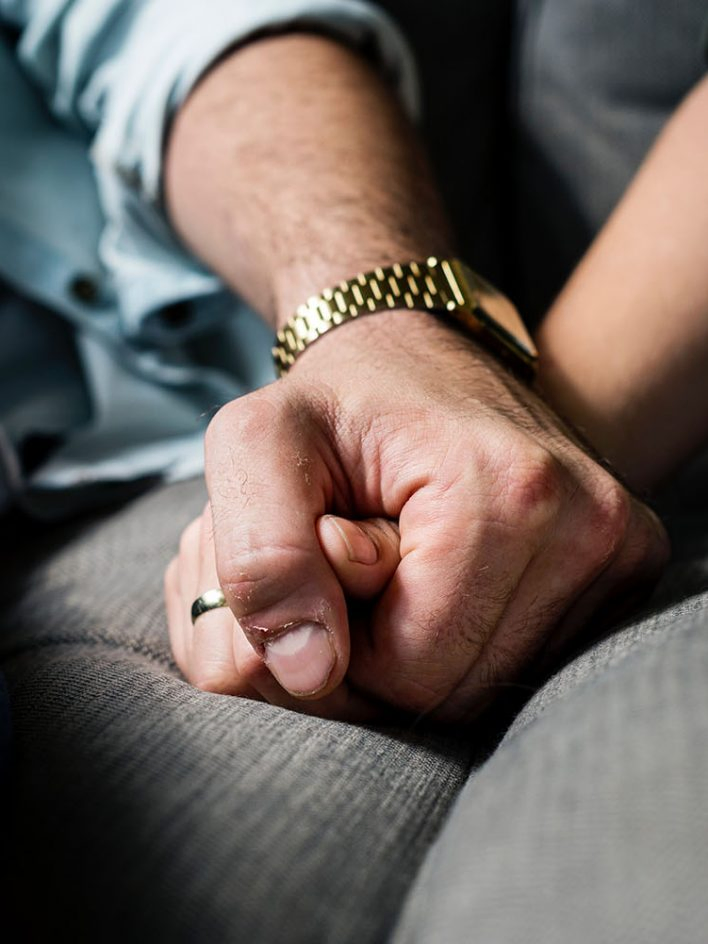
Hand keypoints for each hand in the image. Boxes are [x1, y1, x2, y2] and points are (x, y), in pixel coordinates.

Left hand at [168, 310, 668, 721]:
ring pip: (494, 686)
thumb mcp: (255, 446)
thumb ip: (261, 560)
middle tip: (363, 556)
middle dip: (384, 651)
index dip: (345, 642)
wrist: (419, 355)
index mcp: (509, 490)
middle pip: (461, 693)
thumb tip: (311, 675)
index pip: (413, 672)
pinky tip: (447, 571)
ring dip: (425, 645)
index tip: (335, 555)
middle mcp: (592, 525)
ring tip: (403, 558)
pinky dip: (471, 635)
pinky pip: (529, 660)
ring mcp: (620, 549)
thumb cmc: (334, 403)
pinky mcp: (627, 564)